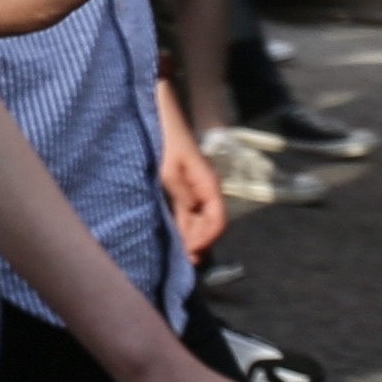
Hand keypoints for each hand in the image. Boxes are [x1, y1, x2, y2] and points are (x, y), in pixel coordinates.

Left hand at [161, 128, 228, 260]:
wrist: (164, 120)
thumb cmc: (166, 142)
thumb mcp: (168, 170)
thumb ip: (181, 193)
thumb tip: (191, 214)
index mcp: (209, 186)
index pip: (218, 220)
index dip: (207, 239)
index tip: (192, 251)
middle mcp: (208, 190)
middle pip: (213, 225)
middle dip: (202, 243)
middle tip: (187, 260)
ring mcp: (199, 190)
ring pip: (203, 221)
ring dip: (195, 237)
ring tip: (184, 255)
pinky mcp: (188, 189)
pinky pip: (193, 214)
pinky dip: (189, 227)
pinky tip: (181, 238)